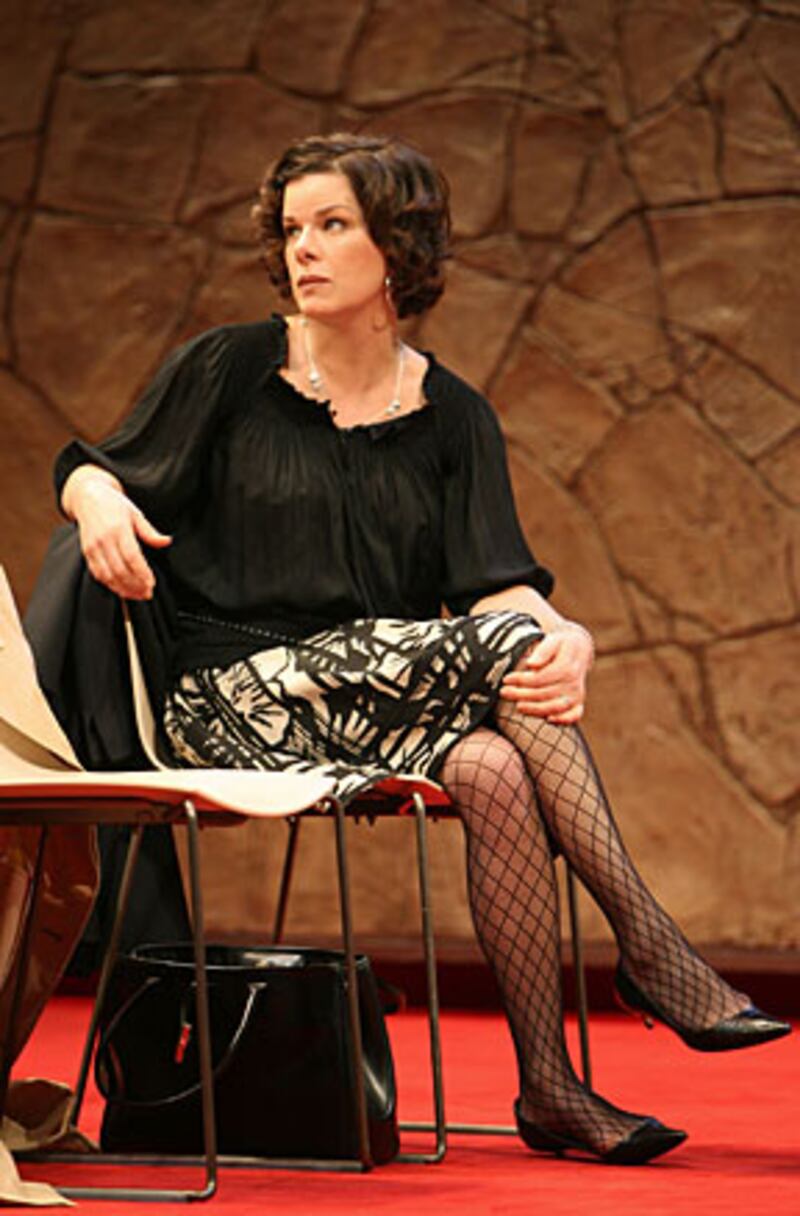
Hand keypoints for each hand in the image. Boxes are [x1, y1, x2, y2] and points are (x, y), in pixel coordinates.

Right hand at [72, 476, 171, 599]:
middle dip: (135, 585)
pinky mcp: (86, 553)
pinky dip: (110, 585)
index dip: (142, 572)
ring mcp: (93, 547)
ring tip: (137, 595)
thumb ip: (150, 532)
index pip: (132, 556)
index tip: (152, 583)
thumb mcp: (136, 514)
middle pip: (120, 569)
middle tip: (147, 593)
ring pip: (108, 575)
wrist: (88, 497)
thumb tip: (166, 541)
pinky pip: (98, 574)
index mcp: (118, 529)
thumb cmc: (114, 505)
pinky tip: (122, 589)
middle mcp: (103, 539)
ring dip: (123, 589)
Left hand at [498, 623, 593, 723]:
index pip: (541, 678)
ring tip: (518, 706)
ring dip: (535, 709)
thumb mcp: (553, 640)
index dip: (522, 680)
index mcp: (567, 666)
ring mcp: (577, 694)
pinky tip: (548, 720)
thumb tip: (531, 664)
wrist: (578, 650)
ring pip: (555, 706)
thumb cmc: (560, 645)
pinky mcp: (578, 703)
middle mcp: (573, 682)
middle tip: (504, 692)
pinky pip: (574, 715)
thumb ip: (543, 651)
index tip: (506, 679)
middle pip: (544, 693)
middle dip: (522, 694)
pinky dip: (564, 720)